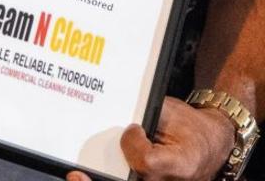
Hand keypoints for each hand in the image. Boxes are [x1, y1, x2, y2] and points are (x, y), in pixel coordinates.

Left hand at [66, 96, 234, 180]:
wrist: (209, 146)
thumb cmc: (191, 127)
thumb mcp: (172, 112)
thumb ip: (146, 112)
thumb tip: (119, 114)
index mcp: (180, 164)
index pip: (146, 162)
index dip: (133, 144)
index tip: (133, 129)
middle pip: (132, 180)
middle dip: (101, 179)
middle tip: (76, 176)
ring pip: (130, 180)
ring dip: (102, 178)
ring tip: (77, 178)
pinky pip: (131, 179)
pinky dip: (113, 175)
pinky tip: (86, 177)